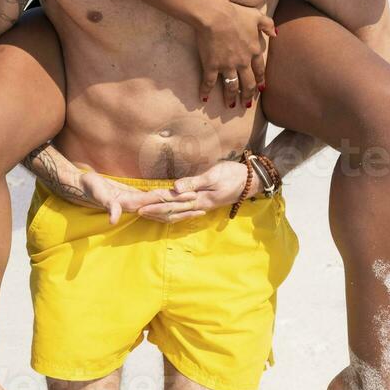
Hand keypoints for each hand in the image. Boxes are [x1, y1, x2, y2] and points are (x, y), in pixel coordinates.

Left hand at [141, 160, 259, 221]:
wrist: (252, 180)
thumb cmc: (233, 175)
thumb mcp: (213, 175)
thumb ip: (194, 183)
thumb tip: (175, 188)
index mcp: (199, 199)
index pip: (172, 204)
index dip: (155, 205)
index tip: (140, 206)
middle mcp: (199, 205)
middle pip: (172, 211)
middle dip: (154, 212)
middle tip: (137, 212)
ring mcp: (203, 205)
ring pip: (178, 213)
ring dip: (162, 214)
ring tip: (148, 214)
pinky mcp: (206, 202)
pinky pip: (186, 211)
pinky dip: (174, 213)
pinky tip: (169, 214)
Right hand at [193, 0, 274, 107]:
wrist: (215, 16)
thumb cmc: (235, 13)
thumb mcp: (257, 16)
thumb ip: (268, 25)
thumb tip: (276, 34)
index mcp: (254, 51)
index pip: (259, 70)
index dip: (260, 80)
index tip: (260, 89)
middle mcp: (242, 62)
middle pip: (248, 83)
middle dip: (248, 95)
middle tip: (247, 104)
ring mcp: (227, 65)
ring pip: (231, 86)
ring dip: (231, 97)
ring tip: (231, 106)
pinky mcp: (211, 66)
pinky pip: (209, 82)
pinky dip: (205, 91)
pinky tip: (203, 98)